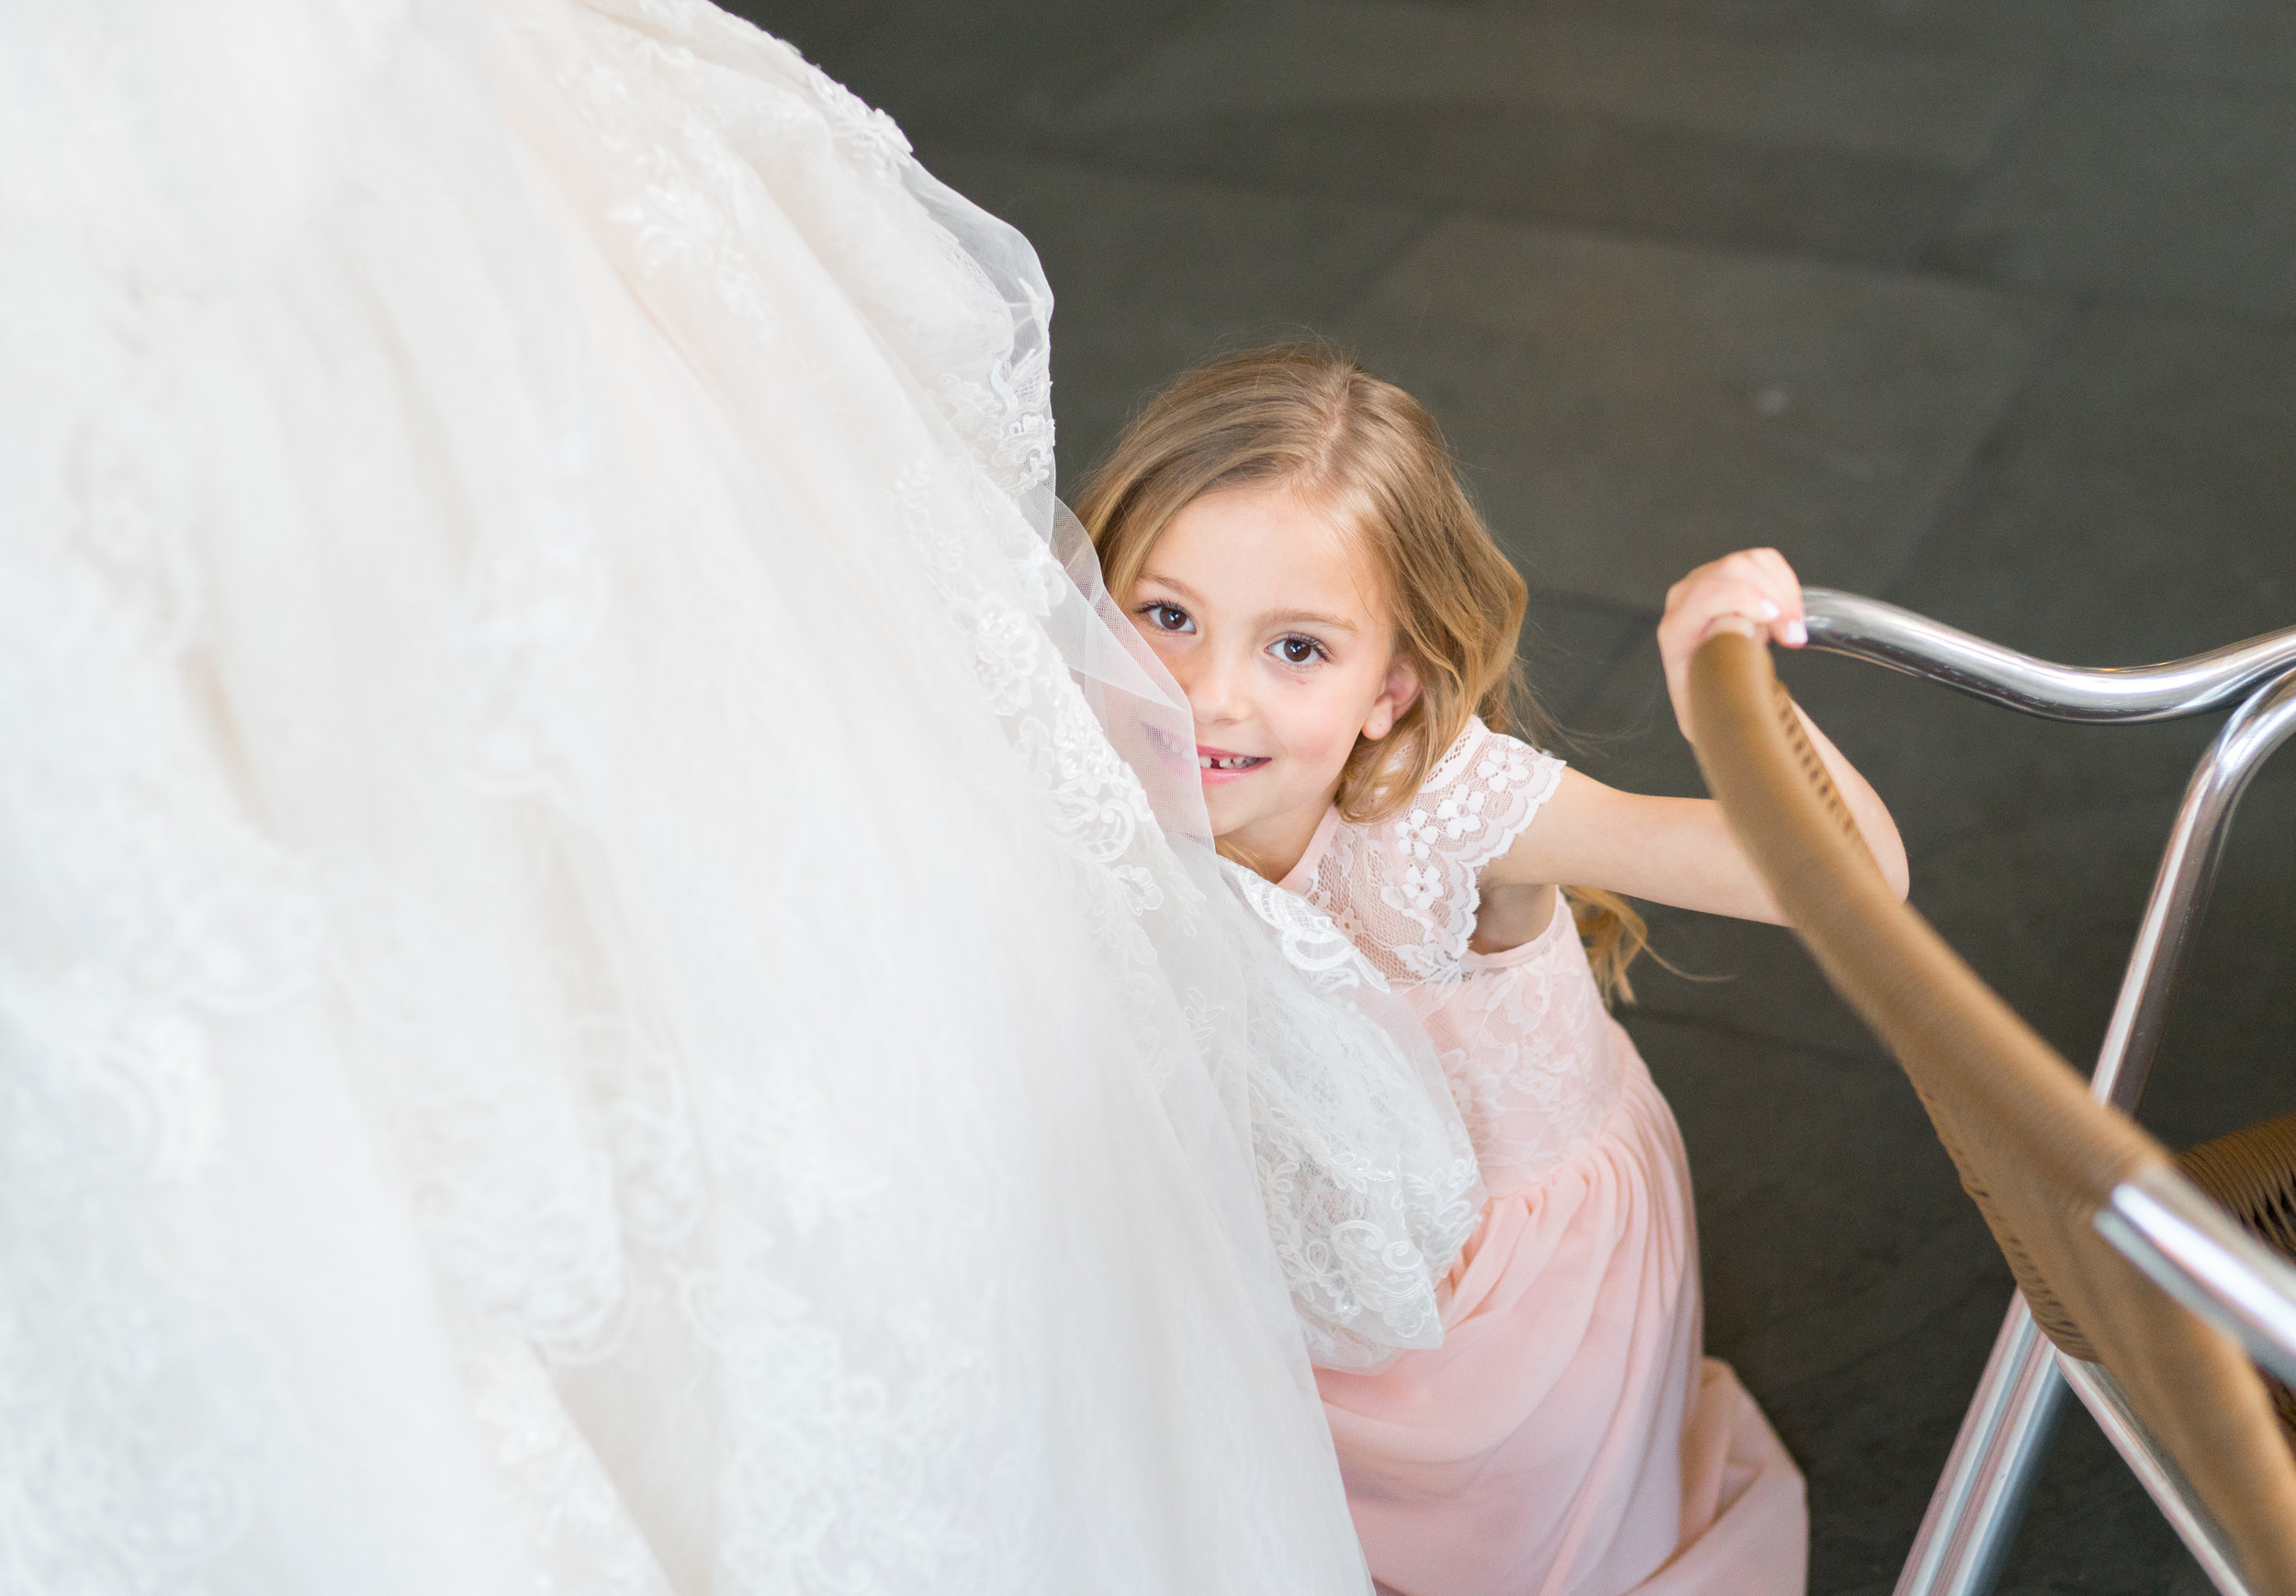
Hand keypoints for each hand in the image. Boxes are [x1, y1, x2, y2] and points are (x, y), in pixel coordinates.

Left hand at [1656, 548, 1805, 744]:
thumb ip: (1717, 677)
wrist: (1716, 690)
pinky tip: (1791, 615)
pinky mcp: (1733, 573)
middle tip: (1794, 637)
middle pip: (1731, 572)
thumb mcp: (1709, 709)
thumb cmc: (1711, 702)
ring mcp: (1709, 581)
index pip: (1703, 597)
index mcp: (1675, 630)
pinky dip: (1786, 584)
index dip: (1741, 600)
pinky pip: (1765, 561)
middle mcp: (1685, 599)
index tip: (1772, 619)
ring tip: (1793, 631)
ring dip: (1783, 593)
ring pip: (1751, 563)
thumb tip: (1734, 632)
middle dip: (1772, 599)